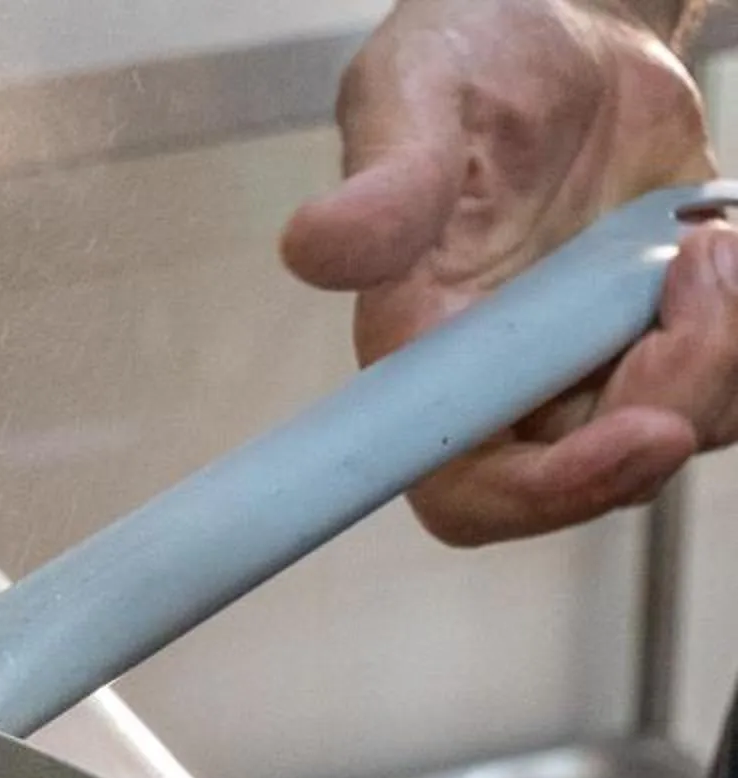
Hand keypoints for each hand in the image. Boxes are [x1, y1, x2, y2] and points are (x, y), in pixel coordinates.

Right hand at [282, 0, 737, 543]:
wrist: (561, 21)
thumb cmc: (470, 56)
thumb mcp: (414, 92)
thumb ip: (383, 179)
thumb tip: (318, 250)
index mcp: (425, 349)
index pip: (466, 486)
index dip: (549, 493)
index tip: (638, 436)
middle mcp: (507, 378)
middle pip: (598, 471)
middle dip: (676, 394)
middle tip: (701, 266)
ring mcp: (594, 361)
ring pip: (685, 428)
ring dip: (725, 348)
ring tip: (710, 236)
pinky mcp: (666, 331)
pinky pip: (733, 381)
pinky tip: (724, 237)